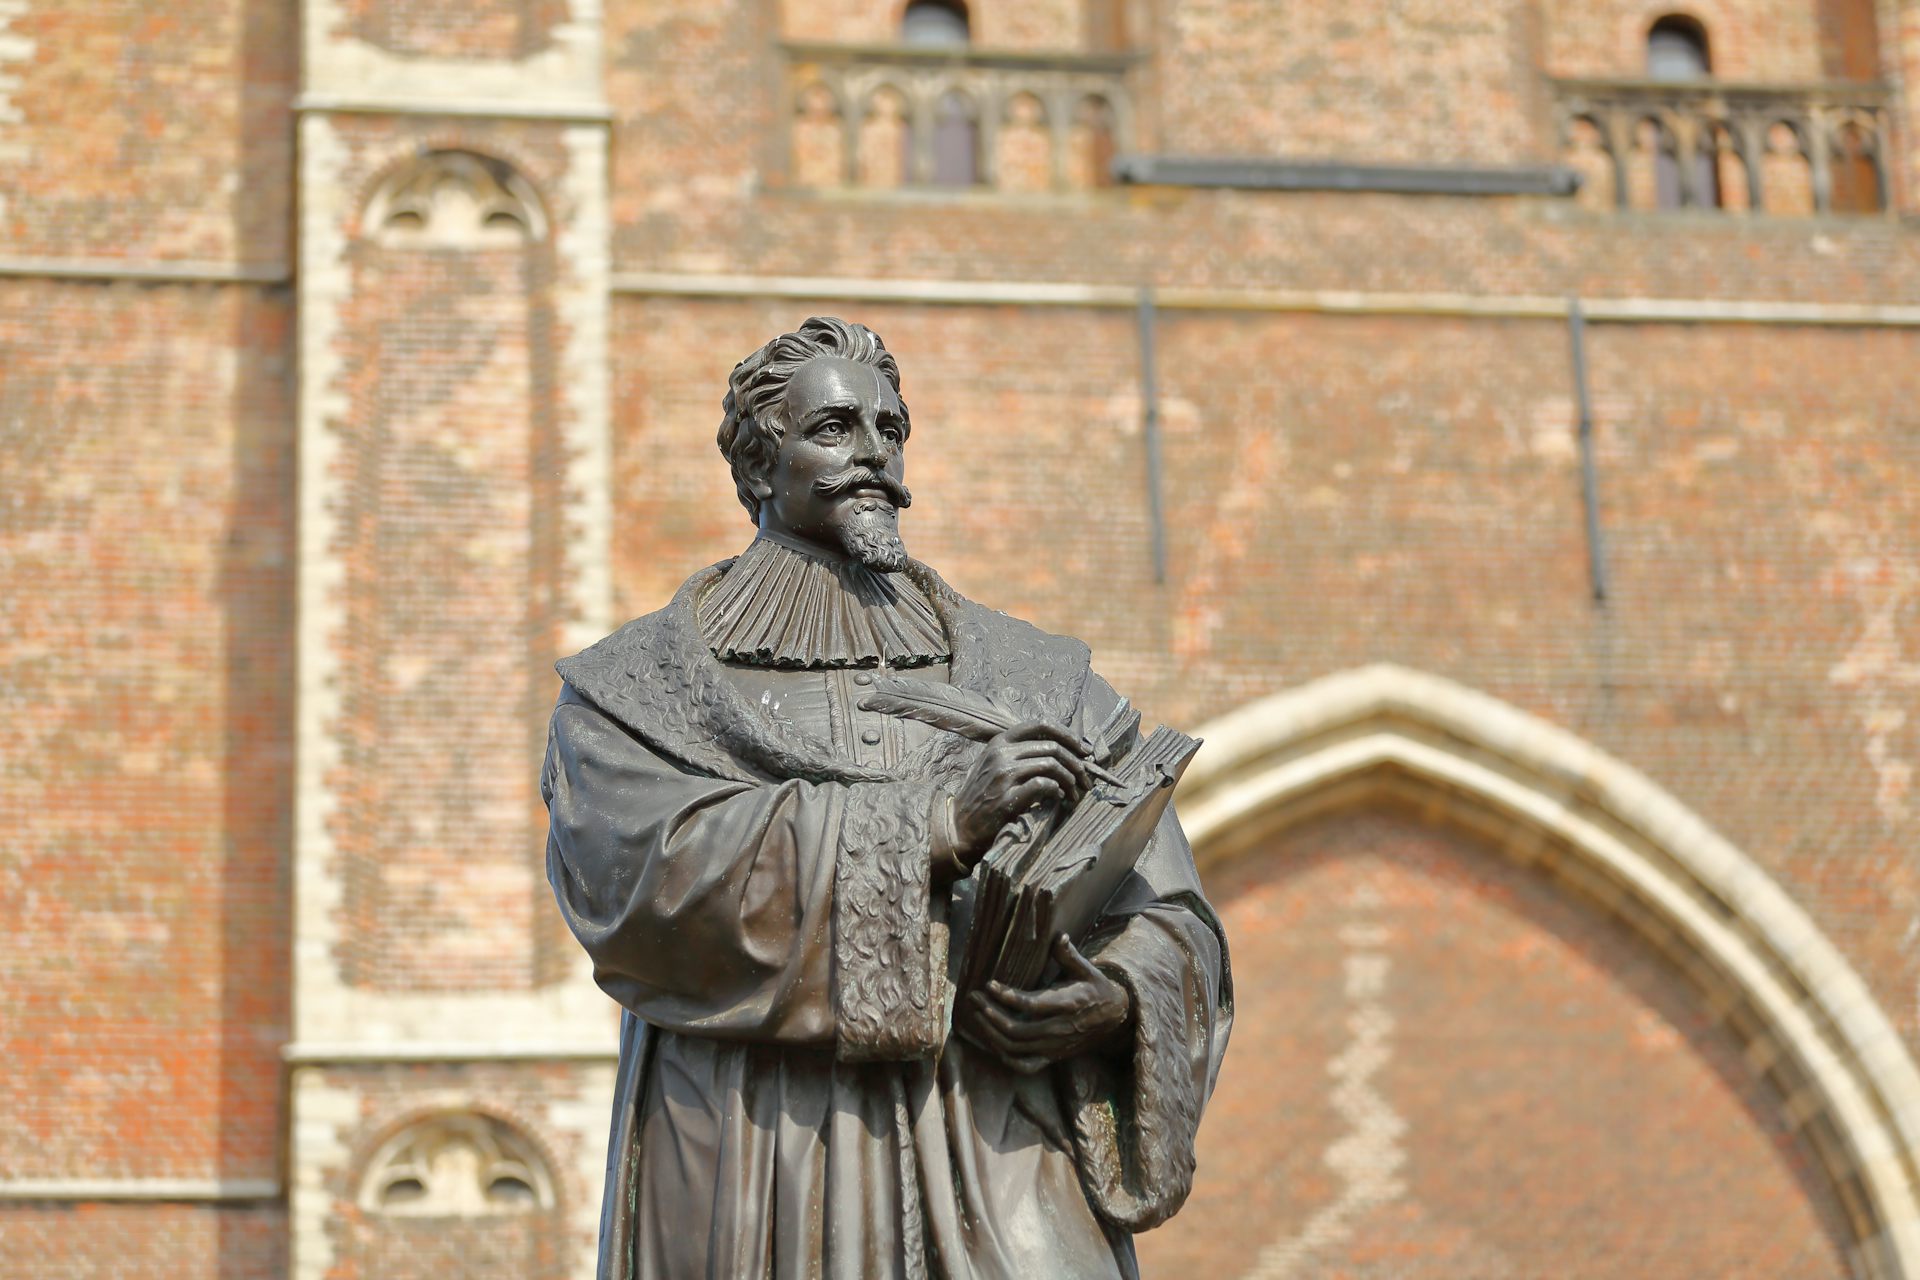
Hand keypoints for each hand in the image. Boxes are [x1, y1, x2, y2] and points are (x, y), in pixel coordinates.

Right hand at [949, 723, 1092, 864]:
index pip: (1041, 725)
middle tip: (1085, 780)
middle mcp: (1001, 753)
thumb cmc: (983, 795)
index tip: (1085, 751)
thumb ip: (1022, 753)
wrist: (960, 826)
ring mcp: (1002, 774)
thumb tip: (1063, 750)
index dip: (1068, 736)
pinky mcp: (1007, 797)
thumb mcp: (996, 764)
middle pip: (1052, 748)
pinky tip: (1059, 799)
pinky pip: (1043, 785)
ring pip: (1051, 766)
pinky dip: (1057, 791)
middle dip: (1076, 764)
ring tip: (1075, 793)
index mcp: (1000, 741)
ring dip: (1070, 780)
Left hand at [962, 935, 1131, 1073]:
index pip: (1032, 1004)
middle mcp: (1059, 1029)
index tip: (988, 984)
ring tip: (977, 1014)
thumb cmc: (1095, 988)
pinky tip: (993, 1041)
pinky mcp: (1053, 1057)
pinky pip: (1025, 1066)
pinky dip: (1006, 1057)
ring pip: (1016, 1048)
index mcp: (1068, 1004)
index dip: (1008, 996)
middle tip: (974, 997)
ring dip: (992, 1033)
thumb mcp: (1087, 969)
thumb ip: (1069, 955)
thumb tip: (1059, 936)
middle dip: (990, 1013)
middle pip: (1017, 1029)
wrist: (1115, 1018)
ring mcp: (1055, 1047)